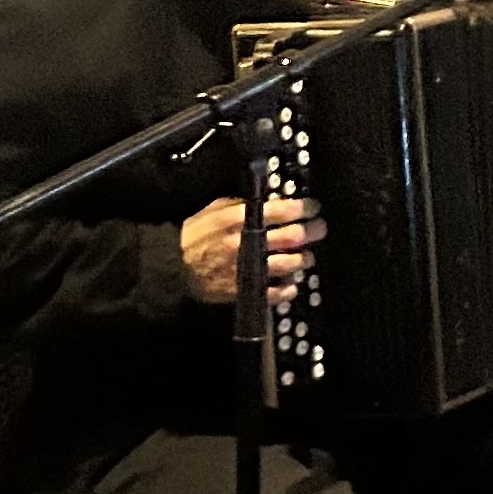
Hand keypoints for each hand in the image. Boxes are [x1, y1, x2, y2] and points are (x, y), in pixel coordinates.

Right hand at [180, 195, 314, 308]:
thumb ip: (241, 204)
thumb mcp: (214, 209)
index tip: (313, 207)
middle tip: (320, 229)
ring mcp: (248, 269)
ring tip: (307, 256)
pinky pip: (275, 292)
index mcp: (240, 219)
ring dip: (304, 259)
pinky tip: (292, 283)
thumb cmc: (194, 235)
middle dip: (312, 231)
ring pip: (290, 264)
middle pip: (293, 236)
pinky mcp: (245, 291)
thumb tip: (267, 201)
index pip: (282, 210)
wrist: (172, 267)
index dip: (304, 208)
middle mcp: (248, 242)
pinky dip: (288, 288)